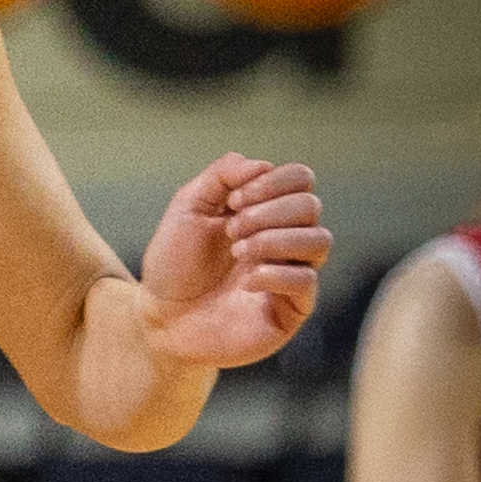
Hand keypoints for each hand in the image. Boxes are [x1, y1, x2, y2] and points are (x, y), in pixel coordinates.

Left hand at [139, 155, 329, 368]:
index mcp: (265, 211)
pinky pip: (307, 281)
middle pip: (310, 207)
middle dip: (268, 212)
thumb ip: (220, 176)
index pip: (300, 180)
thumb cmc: (174, 264)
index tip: (233, 199)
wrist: (160, 317)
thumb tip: (262, 164)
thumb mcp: (187, 209)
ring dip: (274, 239)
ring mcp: (292, 272)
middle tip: (231, 229)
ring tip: (237, 251)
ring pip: (320, 240)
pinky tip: (247, 281)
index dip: (273, 182)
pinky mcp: (292, 308)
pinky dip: (276, 274)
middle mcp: (285, 238)